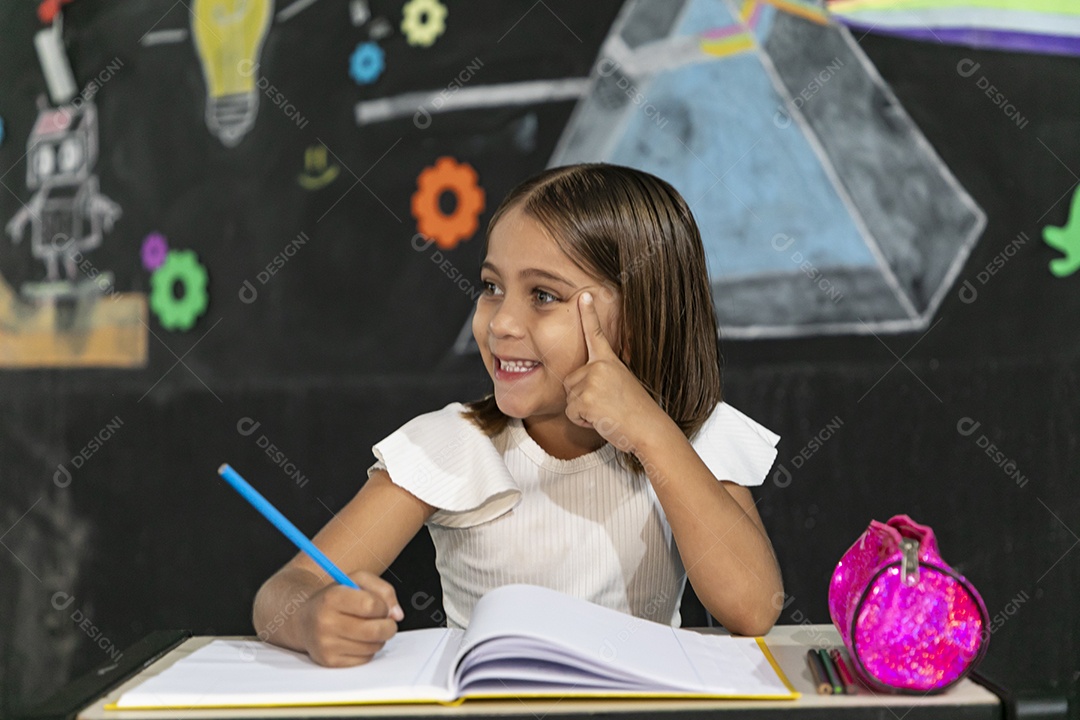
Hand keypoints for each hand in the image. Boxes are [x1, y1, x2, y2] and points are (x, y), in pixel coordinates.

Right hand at [297, 570, 403, 666]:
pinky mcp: (329, 661)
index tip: (380, 606)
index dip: (383, 606)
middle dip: (389, 627)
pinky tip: (358, 641)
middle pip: (374, 631)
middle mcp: (326, 622)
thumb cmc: (335, 598)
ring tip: (368, 629)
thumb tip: (397, 615)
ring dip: (379, 639)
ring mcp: (326, 644)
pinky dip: (368, 651)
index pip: (370, 605)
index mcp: (332, 598)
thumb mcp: (357, 581)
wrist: (304, 619)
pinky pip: (364, 659)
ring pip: (372, 647)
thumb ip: (383, 591)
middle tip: (387, 623)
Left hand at [563, 292, 663, 452]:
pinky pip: (571, 412)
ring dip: (583, 410)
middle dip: (581, 397)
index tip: (584, 296)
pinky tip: (601, 419)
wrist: (649, 429)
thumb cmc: (636, 413)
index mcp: (609, 361)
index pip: (596, 334)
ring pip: (569, 398)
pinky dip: (582, 421)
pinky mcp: (585, 398)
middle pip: (570, 380)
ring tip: (606, 412)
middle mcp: (599, 366)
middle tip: (606, 405)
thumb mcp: (622, 384)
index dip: (588, 314)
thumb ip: (602, 376)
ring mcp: (591, 380)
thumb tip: (586, 378)